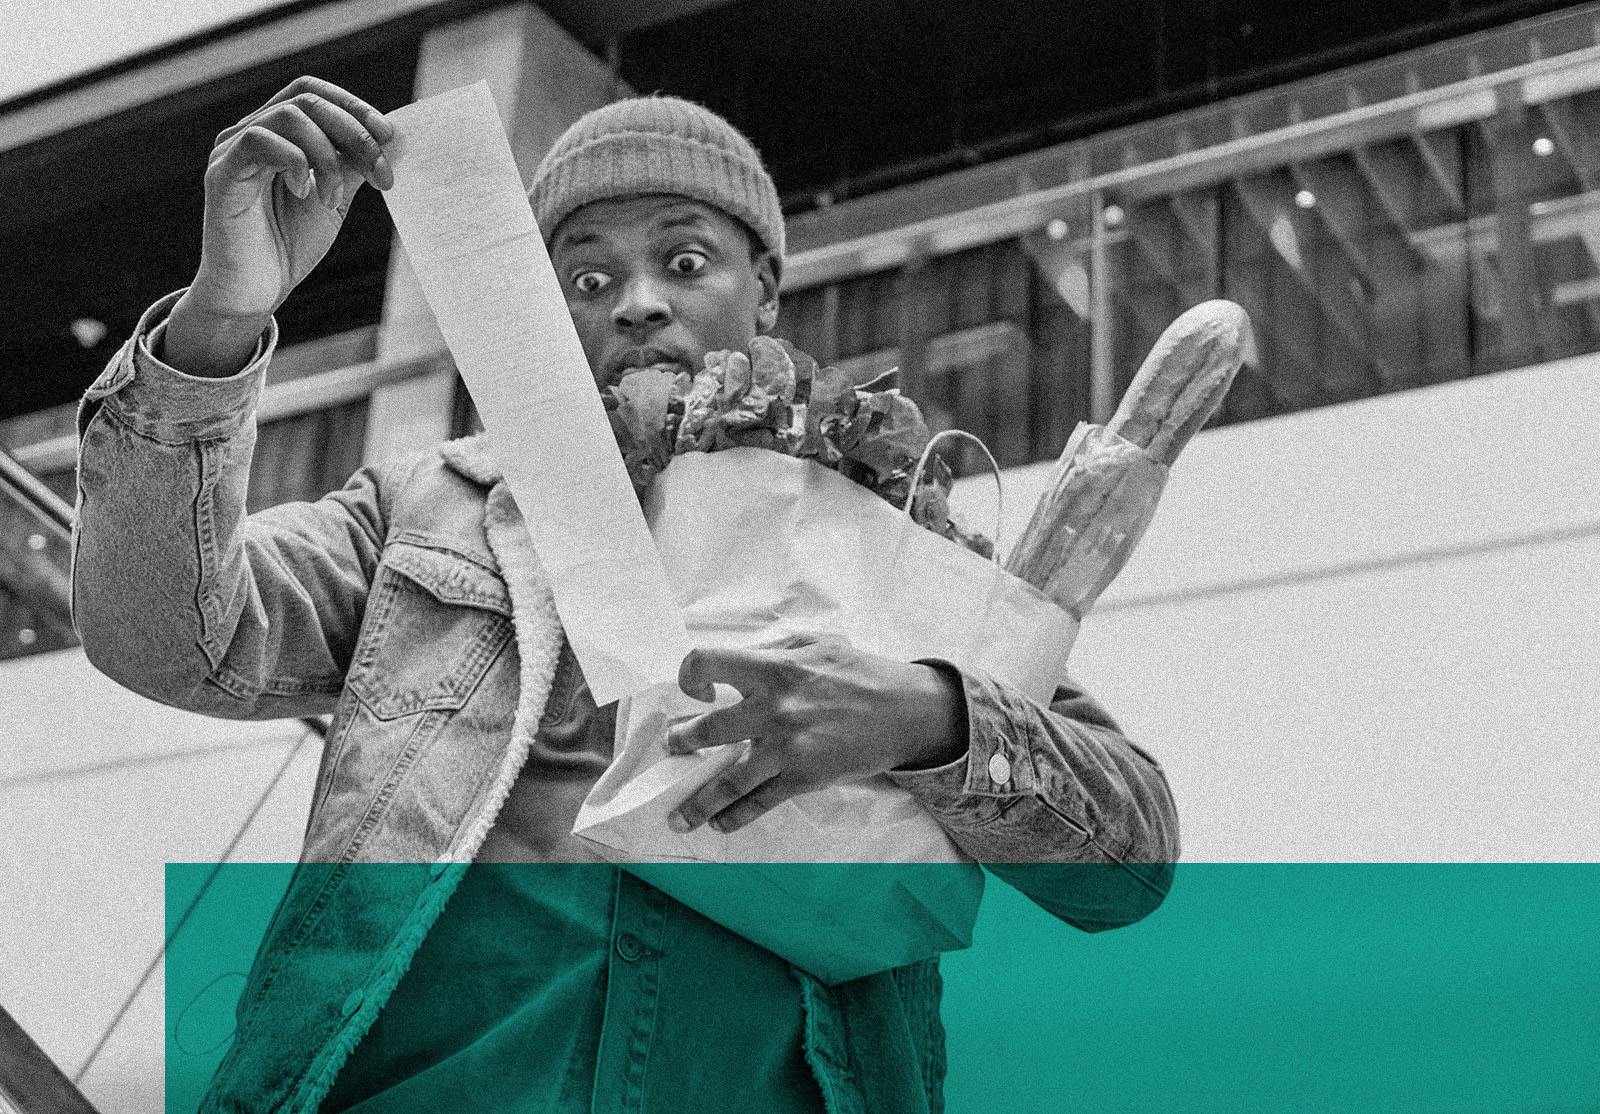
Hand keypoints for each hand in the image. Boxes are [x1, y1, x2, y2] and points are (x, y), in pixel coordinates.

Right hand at [165, 77, 394, 376]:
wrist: (256, 293)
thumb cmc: (289, 244)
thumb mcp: (334, 198)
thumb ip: (354, 165)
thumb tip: (392, 139)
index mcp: (277, 135)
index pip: (313, 94)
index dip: (354, 107)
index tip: (391, 137)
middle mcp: (250, 133)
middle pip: (306, 100)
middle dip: (355, 132)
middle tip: (382, 171)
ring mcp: (232, 150)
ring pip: (288, 117)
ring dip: (327, 155)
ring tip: (335, 198)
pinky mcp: (221, 174)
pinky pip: (259, 140)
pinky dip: (295, 161)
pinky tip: (305, 193)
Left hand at [665, 633, 966, 834]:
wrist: (906, 712)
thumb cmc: (861, 674)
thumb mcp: (815, 645)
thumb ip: (773, 651)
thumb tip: (736, 664)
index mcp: (773, 667)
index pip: (707, 662)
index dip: (690, 675)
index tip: (696, 692)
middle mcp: (774, 708)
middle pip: (707, 730)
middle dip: (681, 742)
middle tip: (672, 747)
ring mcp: (788, 747)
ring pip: (728, 781)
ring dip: (697, 801)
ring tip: (678, 816)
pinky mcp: (804, 778)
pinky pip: (760, 802)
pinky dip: (735, 817)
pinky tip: (720, 824)